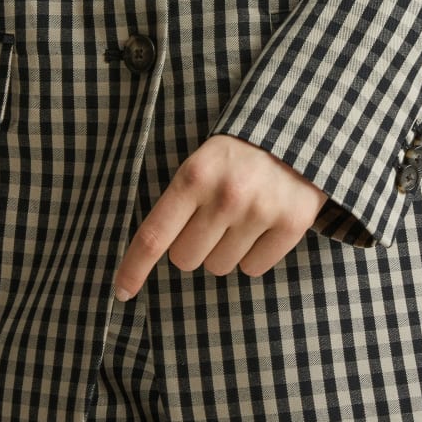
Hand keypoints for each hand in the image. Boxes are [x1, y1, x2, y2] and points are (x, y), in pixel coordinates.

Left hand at [113, 134, 329, 300]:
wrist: (300, 130)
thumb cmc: (239, 154)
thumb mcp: (202, 161)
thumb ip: (179, 199)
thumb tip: (151, 252)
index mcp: (195, 175)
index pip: (154, 235)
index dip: (134, 268)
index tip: (121, 291)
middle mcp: (226, 195)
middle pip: (186, 259)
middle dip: (193, 246)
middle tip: (211, 218)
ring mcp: (261, 211)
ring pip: (219, 266)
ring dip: (225, 249)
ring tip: (242, 215)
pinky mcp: (291, 224)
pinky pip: (253, 268)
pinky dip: (254, 254)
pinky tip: (263, 225)